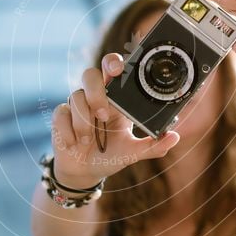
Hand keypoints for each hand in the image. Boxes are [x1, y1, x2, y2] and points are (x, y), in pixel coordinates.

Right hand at [50, 53, 180, 188]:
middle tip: (103, 113)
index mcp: (115, 100)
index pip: (113, 70)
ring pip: (75, 95)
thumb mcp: (133, 153)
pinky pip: (62, 113)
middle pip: (90, 74)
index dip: (113, 63)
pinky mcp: (61, 117)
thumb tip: (174, 137)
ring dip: (83, 120)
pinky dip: (69, 130)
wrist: (85, 172)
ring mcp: (76, 106)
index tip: (118, 68)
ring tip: (89, 140)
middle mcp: (95, 97)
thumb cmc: (110, 156)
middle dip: (96, 91)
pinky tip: (75, 144)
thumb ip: (153, 146)